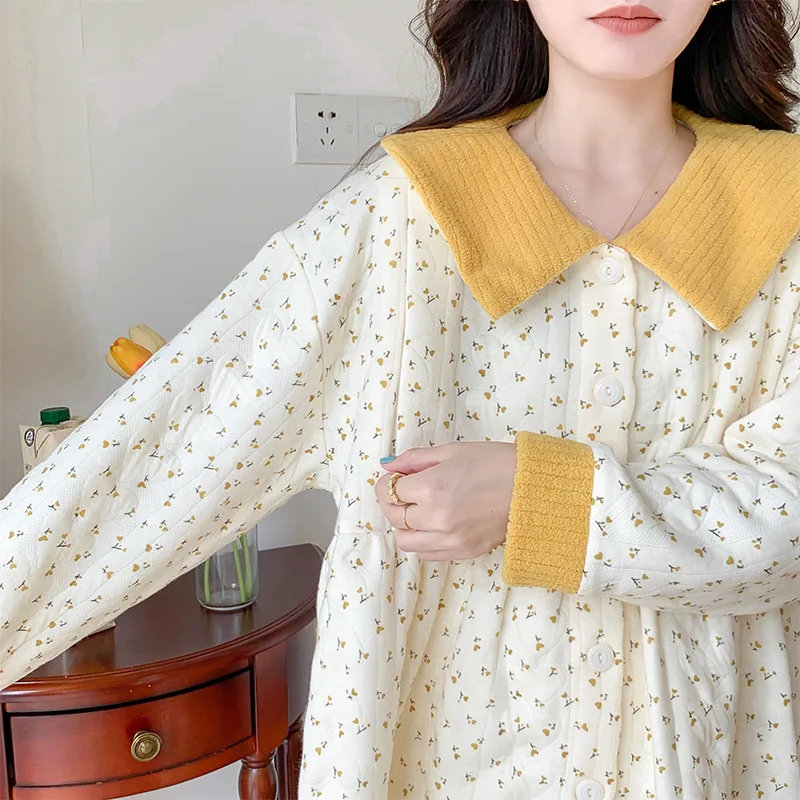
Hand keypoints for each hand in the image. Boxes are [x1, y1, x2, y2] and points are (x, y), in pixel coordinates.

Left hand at [375, 442, 516, 561]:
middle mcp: (437, 518)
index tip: (396, 478)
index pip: (389, 492)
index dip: (387, 483)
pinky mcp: (463, 552)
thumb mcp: (452, 451)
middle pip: (394, 517)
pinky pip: (427, 554)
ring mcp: (450, 539)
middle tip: (405, 491)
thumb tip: (389, 466)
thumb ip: (415, 459)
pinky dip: (423, 540)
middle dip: (392, 502)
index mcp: (432, 487)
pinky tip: (434, 524)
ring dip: (405, 525)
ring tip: (419, 510)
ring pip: (406, 542)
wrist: (532, 488)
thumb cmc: (495, 462)